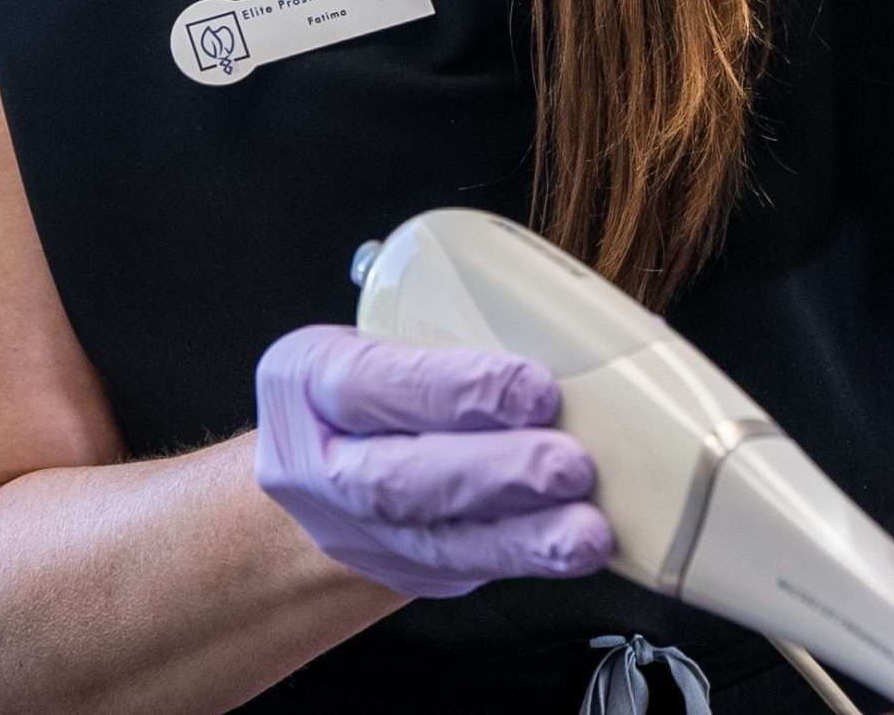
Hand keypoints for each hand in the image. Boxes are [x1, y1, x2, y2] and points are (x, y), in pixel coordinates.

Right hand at [254, 325, 613, 598]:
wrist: (321, 462)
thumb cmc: (374, 379)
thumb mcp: (376, 332)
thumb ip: (446, 330)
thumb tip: (569, 327)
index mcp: (307, 378)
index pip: (376, 381)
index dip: (457, 389)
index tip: (537, 391)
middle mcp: (322, 463)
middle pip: (402, 477)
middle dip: (497, 473)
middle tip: (570, 466)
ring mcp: (359, 529)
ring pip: (439, 539)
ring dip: (523, 537)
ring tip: (586, 531)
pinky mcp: (403, 568)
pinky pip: (466, 567)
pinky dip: (526, 557)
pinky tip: (573, 550)